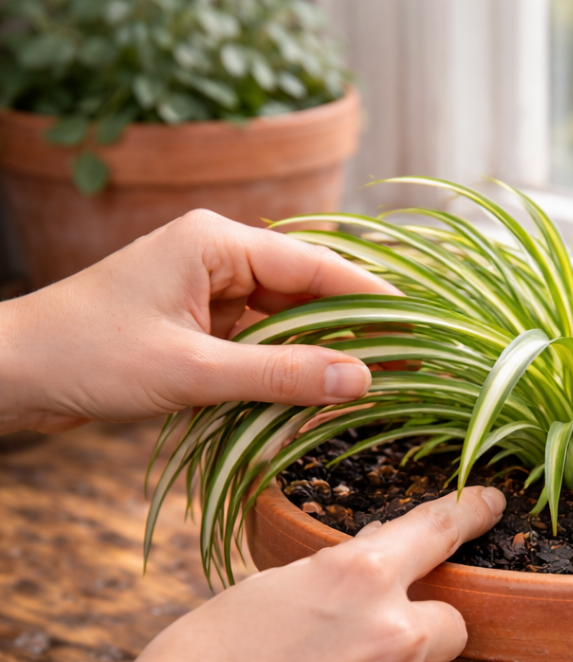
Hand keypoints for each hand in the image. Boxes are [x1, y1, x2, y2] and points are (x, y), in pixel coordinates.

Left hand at [0, 209, 398, 433]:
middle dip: (354, 332)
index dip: (374, 298)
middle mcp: (219, 259)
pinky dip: (286, 371)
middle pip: (308, 293)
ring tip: (373, 388)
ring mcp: (209, 293)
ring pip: (288, 324)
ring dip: (320, 357)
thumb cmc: (90, 356)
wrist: (15, 373)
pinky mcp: (200, 326)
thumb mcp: (195, 372)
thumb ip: (283, 376)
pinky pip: (261, 346)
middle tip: (408, 367)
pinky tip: (316, 397)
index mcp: (217, 243)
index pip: (317, 266)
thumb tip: (364, 381)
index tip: (421, 327)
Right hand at [62, 487, 504, 661]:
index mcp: (359, 575)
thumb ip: (342, 573)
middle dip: (419, 633)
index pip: (438, 529)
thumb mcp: (271, 588)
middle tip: (366, 654)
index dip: (472, 512)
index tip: (493, 503)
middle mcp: (395, 632)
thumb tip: (385, 552)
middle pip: (453, 623)